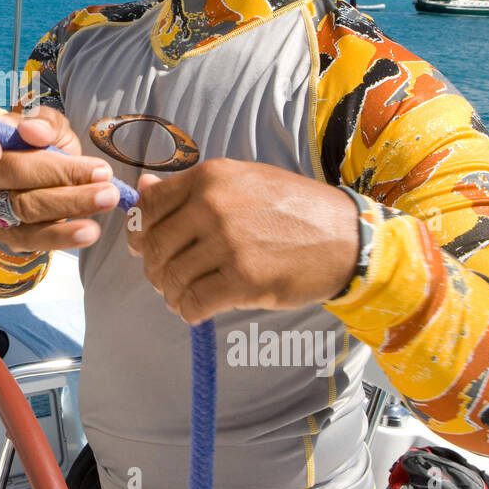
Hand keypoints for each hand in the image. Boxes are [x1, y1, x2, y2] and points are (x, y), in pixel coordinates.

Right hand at [0, 106, 120, 251]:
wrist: (44, 180)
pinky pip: (34, 238)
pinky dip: (64, 235)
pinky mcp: (8, 237)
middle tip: (102, 172)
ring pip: (26, 208)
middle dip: (59, 173)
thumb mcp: (44, 124)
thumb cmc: (40, 145)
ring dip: (71, 203)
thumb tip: (34, 132)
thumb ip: (42, 121)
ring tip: (107, 197)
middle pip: (10, 174)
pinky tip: (89, 231)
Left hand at [125, 158, 359, 323]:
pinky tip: (197, 309)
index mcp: (210, 177)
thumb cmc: (293, 209)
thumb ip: (191, 188)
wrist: (348, 236)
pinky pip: (193, 302)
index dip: (140, 231)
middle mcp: (213, 205)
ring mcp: (227, 243)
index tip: (144, 245)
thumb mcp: (242, 182)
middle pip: (154, 245)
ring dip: (170, 292)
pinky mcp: (243, 279)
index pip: (149, 205)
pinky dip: (188, 310)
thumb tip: (142, 187)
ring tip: (182, 295)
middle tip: (166, 278)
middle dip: (154, 268)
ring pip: (170, 276)